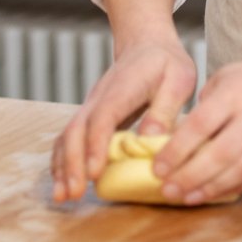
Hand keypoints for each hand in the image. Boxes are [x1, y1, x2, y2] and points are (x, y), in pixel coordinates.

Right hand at [51, 35, 195, 202]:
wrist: (146, 44)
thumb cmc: (166, 63)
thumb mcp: (179, 79)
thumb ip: (165, 108)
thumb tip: (149, 139)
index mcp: (123, 88)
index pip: (104, 118)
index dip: (96, 145)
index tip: (95, 172)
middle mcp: (99, 98)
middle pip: (76, 130)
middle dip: (73, 163)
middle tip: (74, 193)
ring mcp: (91, 107)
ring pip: (67, 136)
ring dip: (63, 166)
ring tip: (63, 197)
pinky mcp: (90, 116)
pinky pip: (69, 139)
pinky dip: (62, 161)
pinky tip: (63, 184)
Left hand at [148, 53, 241, 204]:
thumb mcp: (225, 78)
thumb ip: (204, 106)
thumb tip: (177, 137)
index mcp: (235, 92)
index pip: (201, 124)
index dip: (177, 149)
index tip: (158, 168)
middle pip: (221, 152)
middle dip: (191, 175)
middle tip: (168, 190)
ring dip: (213, 188)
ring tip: (189, 198)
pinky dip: (238, 188)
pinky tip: (218, 193)